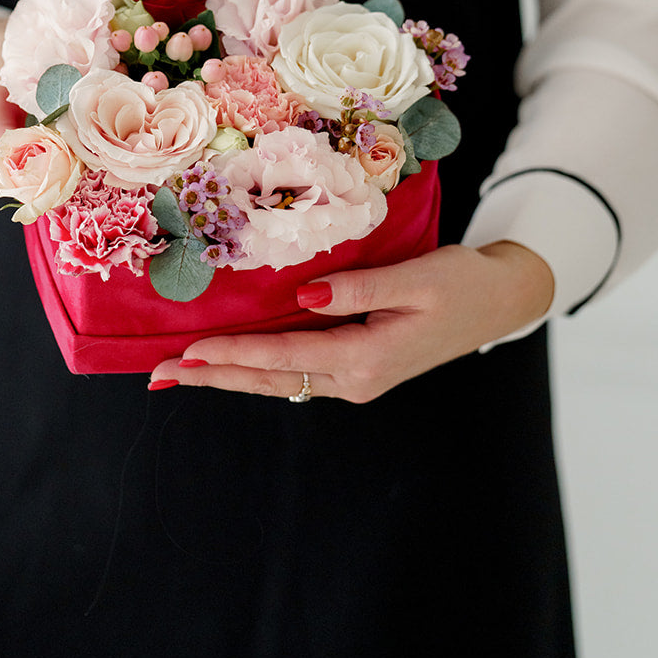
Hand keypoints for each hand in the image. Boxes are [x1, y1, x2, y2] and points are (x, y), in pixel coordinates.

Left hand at [149, 241, 554, 401]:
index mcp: (368, 359)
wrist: (498, 302)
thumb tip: (304, 295)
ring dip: (229, 375)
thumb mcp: (417, 278)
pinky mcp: (357, 366)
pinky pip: (296, 370)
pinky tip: (231, 362)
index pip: (286, 356)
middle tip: (158, 375)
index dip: (235, 353)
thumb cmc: (461, 283)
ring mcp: (356, 377)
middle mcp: (356, 378)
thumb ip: (360, 288)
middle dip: (213, 376)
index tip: (190, 350)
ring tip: (180, 371)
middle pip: (271, 378)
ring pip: (279, 379)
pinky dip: (257, 367)